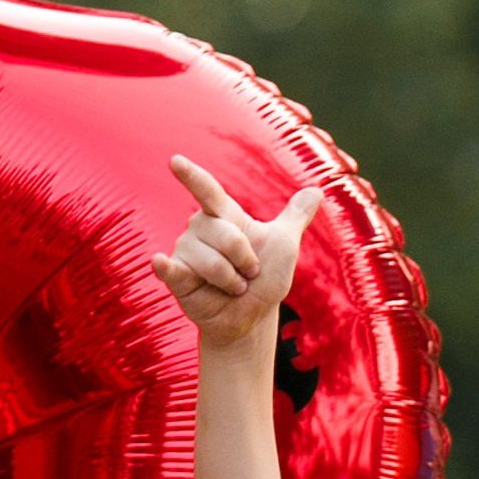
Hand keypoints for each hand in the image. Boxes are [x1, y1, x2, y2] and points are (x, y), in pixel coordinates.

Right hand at [150, 153, 324, 345]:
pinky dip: (165, 267)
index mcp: (223, 216)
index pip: (207, 191)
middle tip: (246, 274)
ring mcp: (185, 252)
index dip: (192, 177)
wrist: (253, 317)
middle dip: (245, 260)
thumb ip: (295, 217)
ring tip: (231, 286)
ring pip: (211, 261)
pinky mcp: (176, 277)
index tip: (176, 162)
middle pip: (225, 235)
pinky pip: (171, 269)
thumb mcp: (284, 245)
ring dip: (231, 281)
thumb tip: (318, 190)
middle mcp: (200, 229)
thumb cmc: (264, 280)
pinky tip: (160, 262)